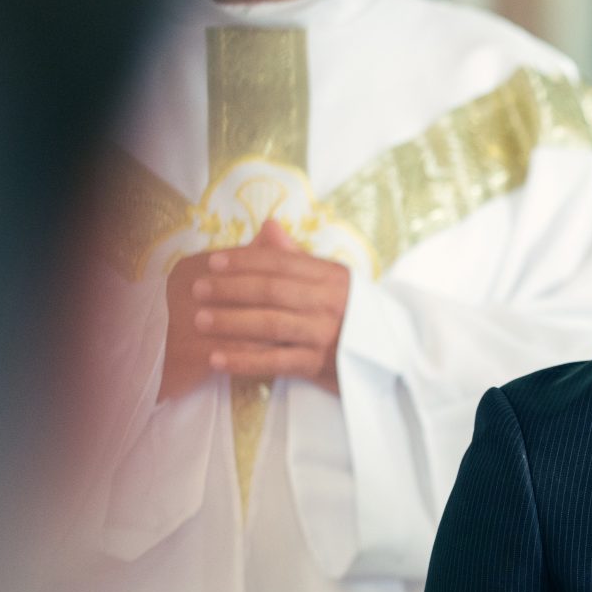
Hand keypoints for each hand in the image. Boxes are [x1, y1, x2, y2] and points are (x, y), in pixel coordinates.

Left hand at [158, 220, 351, 398]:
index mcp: (331, 276)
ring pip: (270, 324)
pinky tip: (217, 359)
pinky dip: (244, 361)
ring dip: (231, 322)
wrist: (394, 354)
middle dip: (230, 289)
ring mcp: (325, 334)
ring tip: (200, 320)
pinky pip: (276, 362)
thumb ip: (299, 258)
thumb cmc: (353, 313)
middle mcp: (329, 302)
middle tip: (198, 289)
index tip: (214, 262)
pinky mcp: (320, 365)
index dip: (245, 261)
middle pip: (271, 291)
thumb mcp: (334, 281)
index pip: (281, 263)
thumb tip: (269, 226)